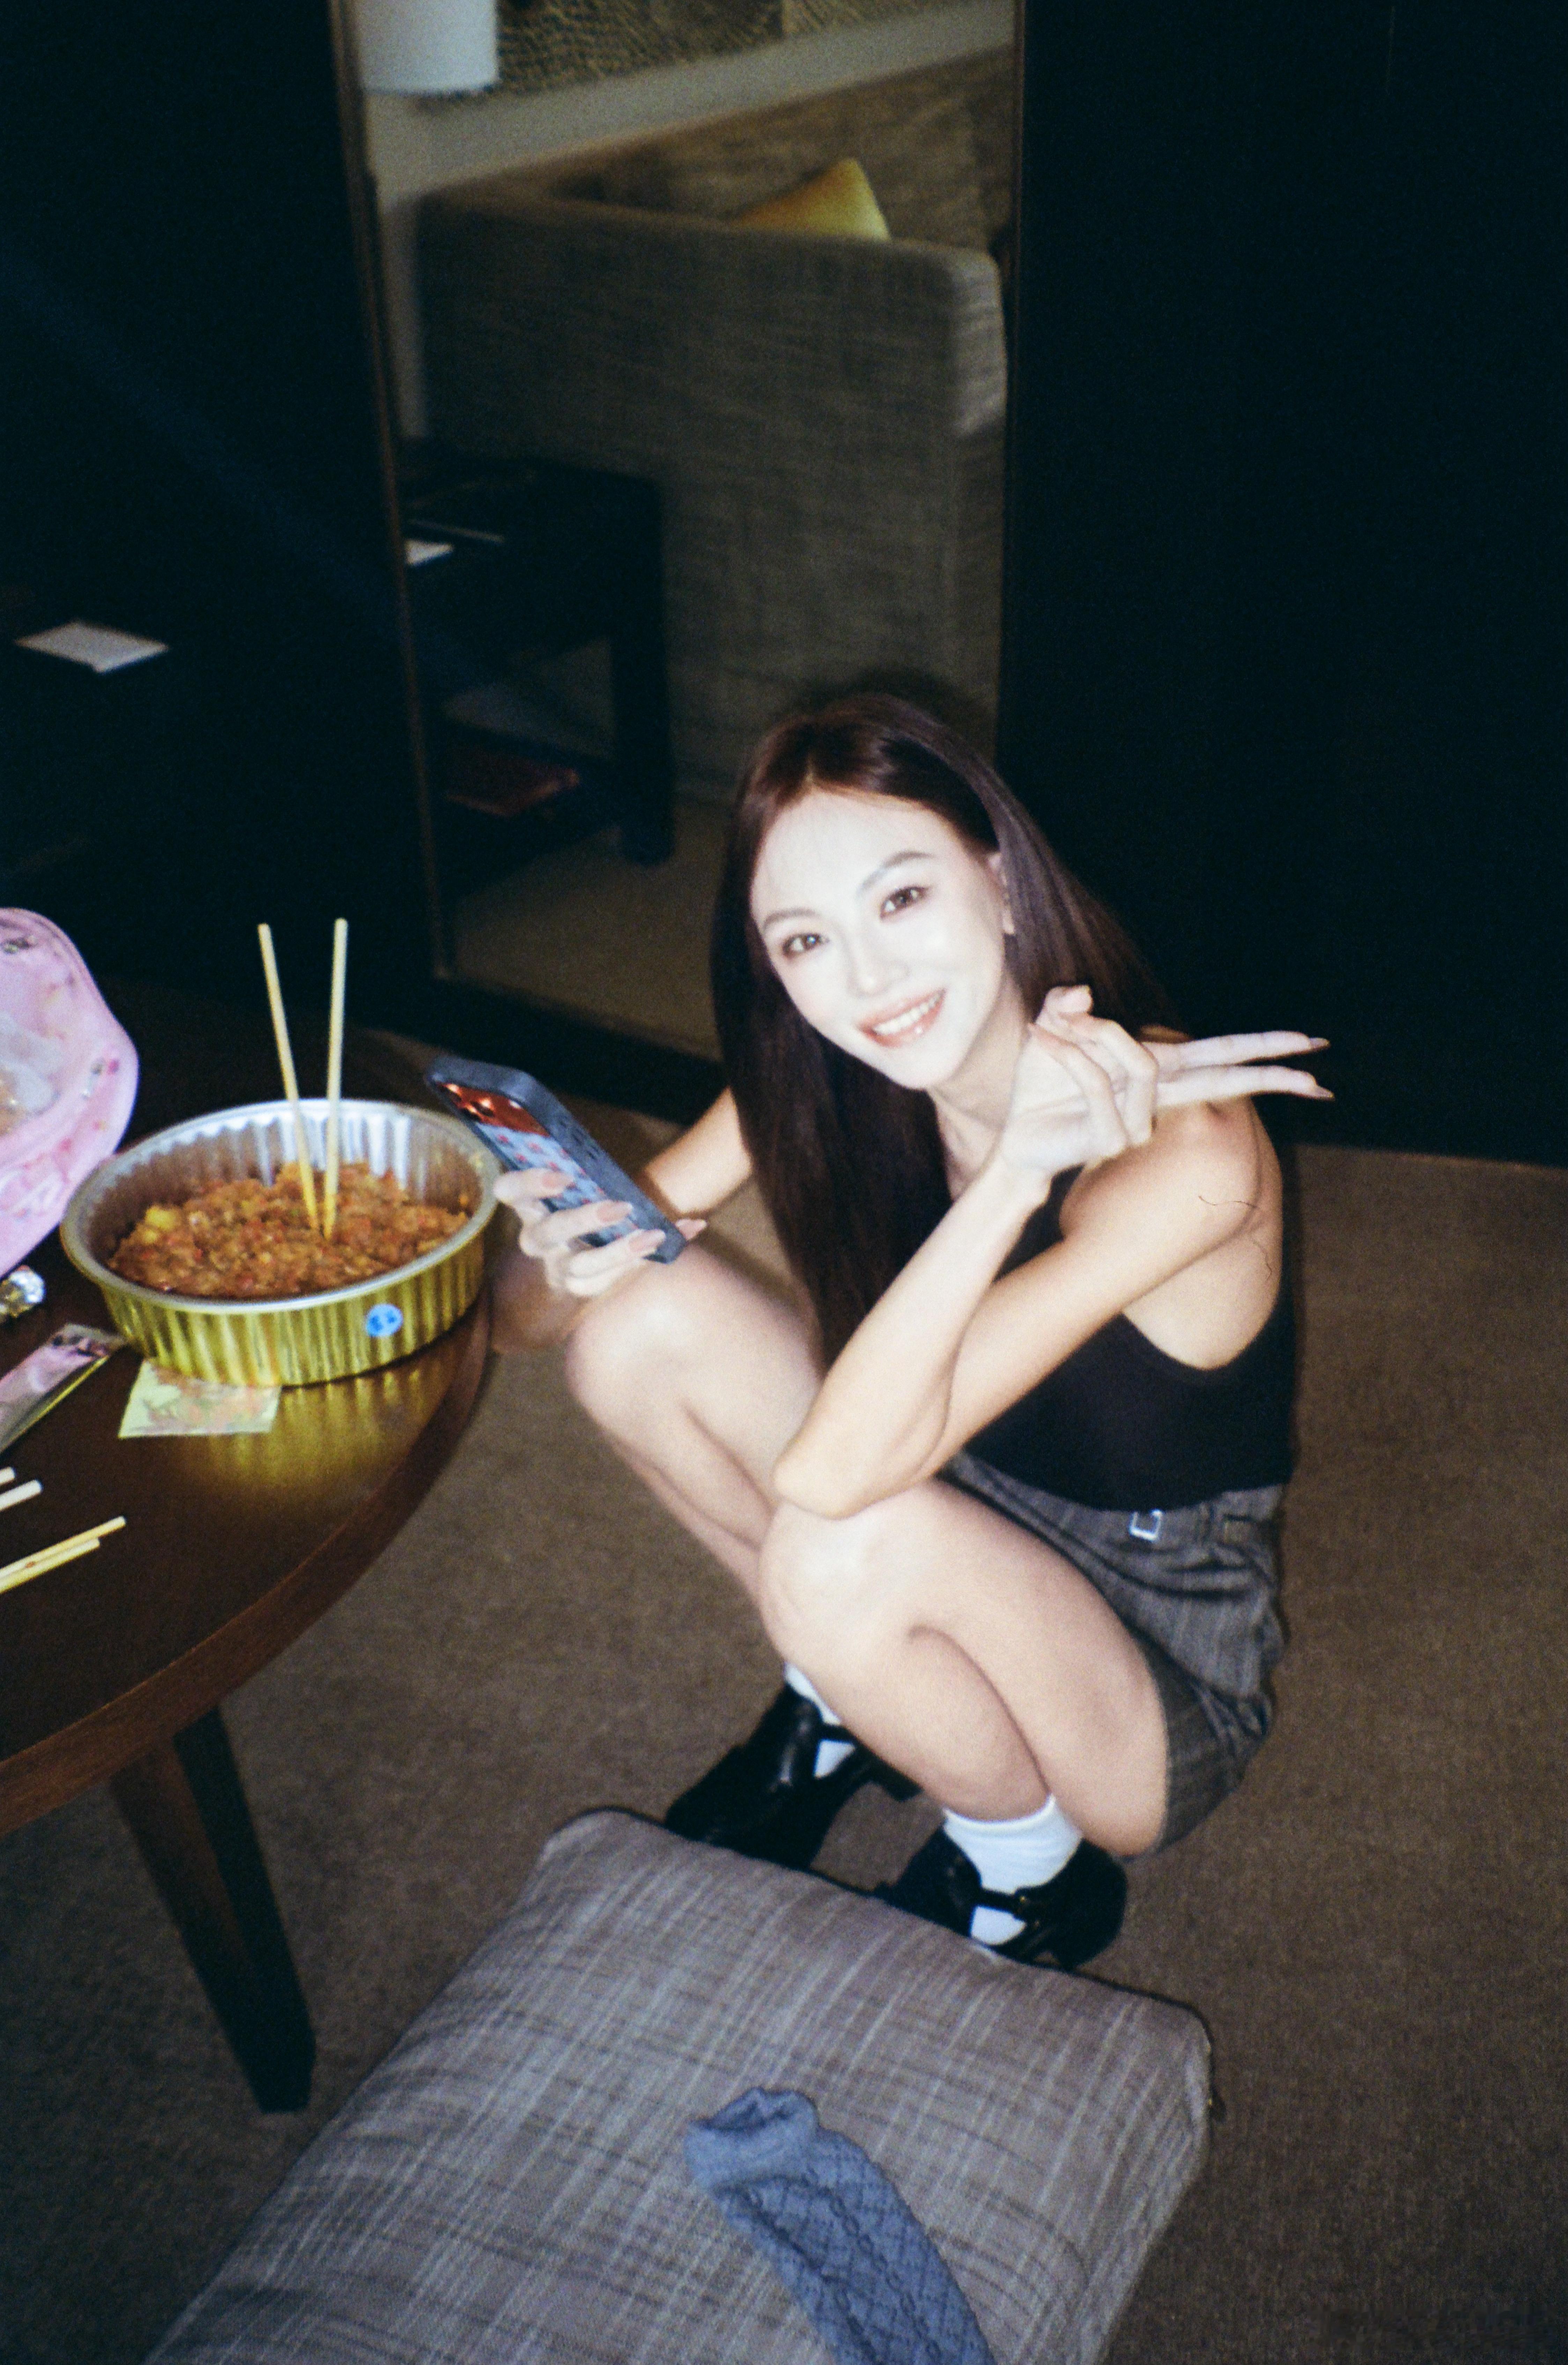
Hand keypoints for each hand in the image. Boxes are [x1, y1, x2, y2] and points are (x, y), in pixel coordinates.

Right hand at [493, 1168, 703, 1300]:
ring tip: (654, 1235)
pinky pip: (617, 1276)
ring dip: (620, 1251)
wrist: (590, 1244)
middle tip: (619, 1207)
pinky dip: (655, 1254)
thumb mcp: (577, 1183)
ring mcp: (559, 1267)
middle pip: (549, 1232)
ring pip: (583, 1266)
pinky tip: (689, 1228)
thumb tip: (587, 1139)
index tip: (564, 1176)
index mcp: (529, 1204)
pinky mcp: (585, 1287)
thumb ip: (581, 1165)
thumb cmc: (583, 1198)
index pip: (509, 1191)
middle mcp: (538, 1238)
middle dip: (583, 1219)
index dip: (529, 1184)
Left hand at [997, 986, 1329, 1179]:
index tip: (1311, 1045)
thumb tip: (1083, 992)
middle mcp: (1158, 1096)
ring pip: (1142, 1062)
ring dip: (1095, 1035)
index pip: (1221, 1055)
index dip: (1264, 1048)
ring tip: (1051, 1030)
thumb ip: (1066, 1005)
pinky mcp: (1112, 1138)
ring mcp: (1140, 1121)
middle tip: (1317, 1066)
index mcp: (1160, 1070)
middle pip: (1225, 1077)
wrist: (1018, 1139)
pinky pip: (1096, 1080)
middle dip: (1270, 1069)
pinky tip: (1041, 1040)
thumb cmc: (1043, 1086)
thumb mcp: (1053, 1031)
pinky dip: (1066, 1054)